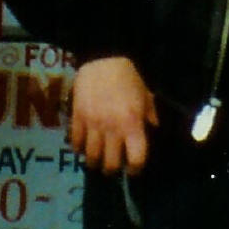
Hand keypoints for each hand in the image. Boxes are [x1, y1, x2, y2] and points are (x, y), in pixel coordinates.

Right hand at [69, 56, 156, 174]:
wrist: (102, 58)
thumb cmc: (128, 78)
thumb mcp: (145, 96)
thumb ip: (149, 115)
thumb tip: (152, 130)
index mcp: (132, 124)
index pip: (136, 158)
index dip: (135, 168)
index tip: (133, 168)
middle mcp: (113, 128)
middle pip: (110, 164)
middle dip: (112, 170)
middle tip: (112, 166)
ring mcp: (93, 124)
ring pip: (91, 157)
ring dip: (94, 161)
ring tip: (96, 160)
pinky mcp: (77, 117)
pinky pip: (75, 142)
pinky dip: (79, 148)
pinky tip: (83, 146)